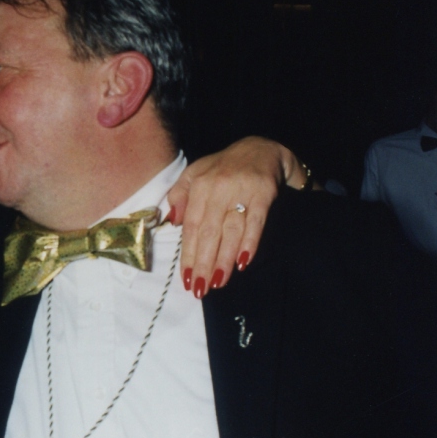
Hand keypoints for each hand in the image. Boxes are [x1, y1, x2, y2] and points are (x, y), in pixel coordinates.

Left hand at [167, 137, 300, 297]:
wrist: (261, 149)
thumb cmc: (223, 167)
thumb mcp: (195, 173)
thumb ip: (180, 195)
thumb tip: (172, 221)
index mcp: (200, 185)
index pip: (191, 225)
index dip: (188, 253)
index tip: (186, 278)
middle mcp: (219, 188)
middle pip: (209, 232)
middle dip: (204, 263)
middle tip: (200, 288)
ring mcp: (243, 190)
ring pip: (231, 230)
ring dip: (224, 259)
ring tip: (218, 282)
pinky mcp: (264, 193)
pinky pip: (256, 222)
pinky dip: (249, 243)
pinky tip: (242, 263)